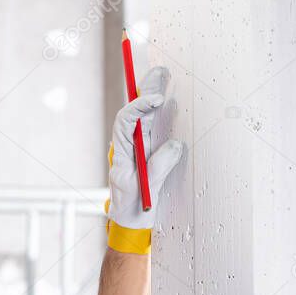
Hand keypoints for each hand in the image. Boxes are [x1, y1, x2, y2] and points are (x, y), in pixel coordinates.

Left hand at [106, 65, 186, 252]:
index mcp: (121, 155)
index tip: (155, 99)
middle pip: (134, 114)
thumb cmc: (134, 210)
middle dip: (145, 90)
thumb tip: (175, 145)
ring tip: (163, 75)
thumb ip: (158, 168)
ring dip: (152, 95)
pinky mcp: (146, 154)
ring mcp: (137, 150)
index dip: (138, 107)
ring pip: (143, 118)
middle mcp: (127, 148)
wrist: (130, 224)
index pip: (125, 122)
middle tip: (159, 70)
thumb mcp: (146, 191)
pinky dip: (159, 113)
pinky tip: (167, 100)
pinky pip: (152, 129)